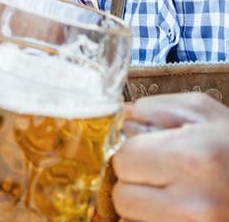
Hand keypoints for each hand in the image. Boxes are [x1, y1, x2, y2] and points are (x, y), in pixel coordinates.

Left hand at [112, 93, 228, 220]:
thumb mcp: (202, 112)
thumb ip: (152, 109)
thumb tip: (118, 122)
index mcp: (193, 160)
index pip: (123, 161)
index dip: (132, 153)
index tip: (149, 152)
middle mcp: (194, 206)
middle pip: (123, 197)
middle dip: (135, 183)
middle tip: (162, 176)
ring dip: (144, 209)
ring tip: (174, 195)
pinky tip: (179, 212)